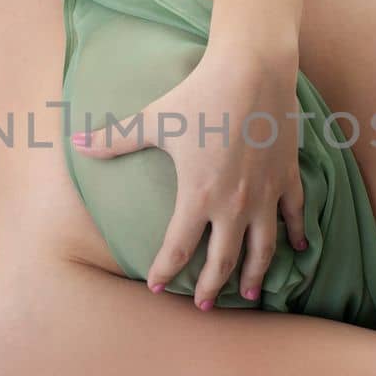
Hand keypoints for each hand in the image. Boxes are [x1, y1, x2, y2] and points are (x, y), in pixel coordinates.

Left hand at [71, 42, 308, 308]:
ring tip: (249, 294)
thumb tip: (76, 141)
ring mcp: (265, 193)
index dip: (165, 270)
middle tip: (203, 306)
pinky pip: (294, 214)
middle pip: (223, 260)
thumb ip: (115, 138)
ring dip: (255, 274)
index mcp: (198, 196)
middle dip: (211, 288)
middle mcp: (234, 204)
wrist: (252, 69)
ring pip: (263, 248)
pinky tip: (299, 248)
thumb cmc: (200, 94)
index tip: (155, 284)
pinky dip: (297, 233)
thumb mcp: (154, 119)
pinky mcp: (287, 176)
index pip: (179, 248)